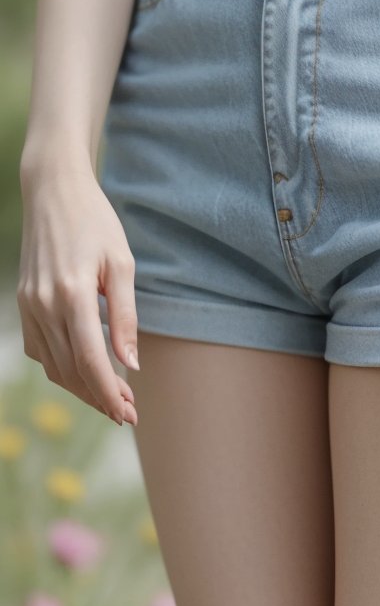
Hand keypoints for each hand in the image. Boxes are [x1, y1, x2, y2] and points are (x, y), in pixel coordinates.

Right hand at [17, 156, 139, 425]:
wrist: (52, 192)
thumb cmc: (95, 223)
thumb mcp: (122, 264)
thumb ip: (125, 316)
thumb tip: (130, 364)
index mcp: (72, 293)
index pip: (91, 361)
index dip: (110, 393)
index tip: (129, 413)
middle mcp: (44, 304)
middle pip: (71, 370)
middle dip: (99, 397)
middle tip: (127, 412)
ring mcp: (29, 305)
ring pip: (53, 365)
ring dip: (81, 387)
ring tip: (110, 397)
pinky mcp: (23, 303)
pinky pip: (39, 349)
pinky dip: (60, 367)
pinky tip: (82, 370)